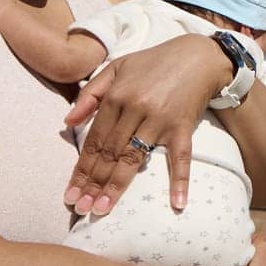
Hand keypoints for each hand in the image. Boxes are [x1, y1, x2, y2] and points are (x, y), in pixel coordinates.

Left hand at [61, 34, 228, 215]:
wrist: (198, 55)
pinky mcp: (183, 126)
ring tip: (101, 209)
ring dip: (116, 186)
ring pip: (134, 158)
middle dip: (93, 184)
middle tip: (80, 209)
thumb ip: (90, 94)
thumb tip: (67, 122)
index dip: (81, 169)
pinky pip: (181, 156)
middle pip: (110, 154)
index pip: (95, 140)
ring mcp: (160, 120)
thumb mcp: (116, 68)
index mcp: (117, 96)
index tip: (70, 193)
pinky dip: (180, 179)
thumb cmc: (154, 62)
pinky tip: (177, 202)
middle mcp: (136, 109)